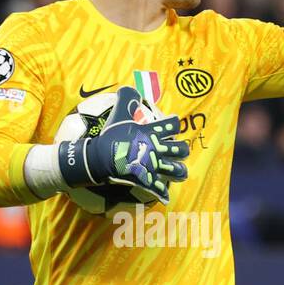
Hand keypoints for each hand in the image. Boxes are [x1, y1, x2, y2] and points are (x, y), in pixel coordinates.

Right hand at [58, 86, 189, 203]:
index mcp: (152, 133)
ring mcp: (153, 165)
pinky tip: (165, 196)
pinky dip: (162, 194)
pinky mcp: (147, 180)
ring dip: (179, 172)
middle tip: (179, 151)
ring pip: (176, 171)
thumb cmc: (111, 136)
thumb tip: (128, 88)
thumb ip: (126, 99)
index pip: (172, 125)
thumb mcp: (119, 114)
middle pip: (180, 150)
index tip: (173, 124)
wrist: (101, 158)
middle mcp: (157, 149)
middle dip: (182, 151)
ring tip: (179, 172)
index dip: (174, 124)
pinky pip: (159, 189)